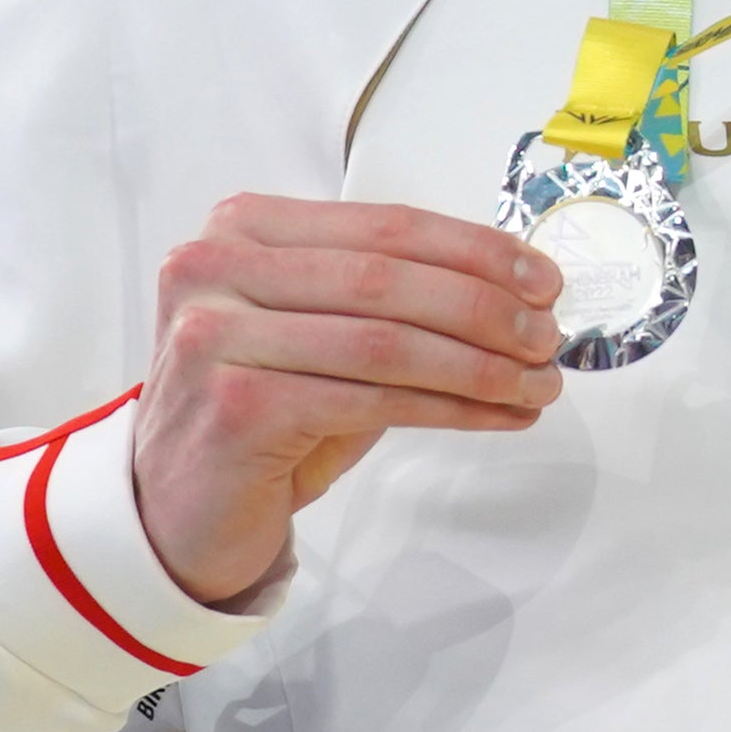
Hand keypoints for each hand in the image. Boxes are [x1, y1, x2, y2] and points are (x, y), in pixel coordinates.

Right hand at [136, 196, 566, 606]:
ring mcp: (215, 337)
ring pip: (387, 342)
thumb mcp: (324, 332)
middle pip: (389, 280)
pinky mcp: (234, 406)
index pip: (385, 226)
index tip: (544, 280)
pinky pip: (373, 401)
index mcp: (244, 228)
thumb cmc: (265, 408)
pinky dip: (452, 408)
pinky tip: (498, 416)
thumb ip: (392, 297)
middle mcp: (214, 269)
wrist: (180, 505)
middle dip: (488, 309)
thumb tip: (516, 291)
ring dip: (483, 365)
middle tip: (549, 338)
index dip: (476, 251)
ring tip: (539, 384)